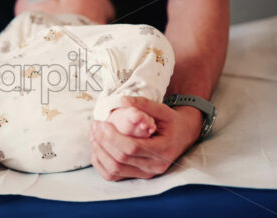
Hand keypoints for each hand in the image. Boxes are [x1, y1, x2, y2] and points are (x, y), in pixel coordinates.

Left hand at [88, 96, 202, 180]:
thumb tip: (123, 100)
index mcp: (163, 149)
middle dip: (103, 142)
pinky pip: (113, 176)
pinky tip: (96, 148)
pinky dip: (100, 163)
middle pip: (121, 159)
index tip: (101, 123)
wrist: (182, 137)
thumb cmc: (171, 122)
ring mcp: (146, 174)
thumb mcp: (162, 110)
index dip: (112, 137)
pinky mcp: (138, 176)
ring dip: (99, 153)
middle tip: (94, 126)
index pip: (132, 147)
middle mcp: (155, 166)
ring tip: (93, 136)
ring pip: (115, 170)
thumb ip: (144, 104)